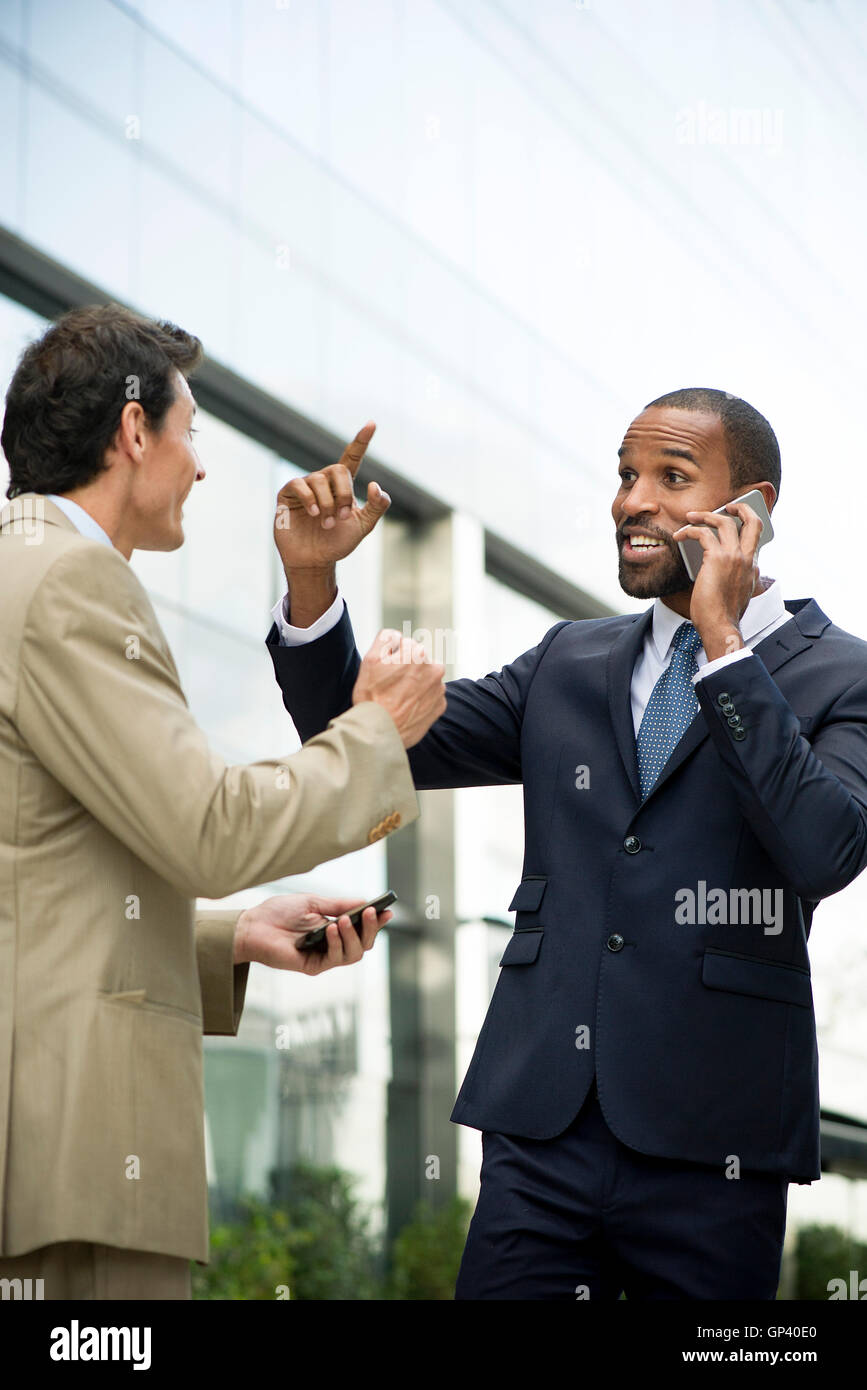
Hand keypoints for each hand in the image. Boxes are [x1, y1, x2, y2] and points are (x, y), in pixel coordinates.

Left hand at [233, 894, 392, 974]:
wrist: (253, 926)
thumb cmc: (280, 913)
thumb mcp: (313, 903)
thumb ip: (339, 905)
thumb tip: (364, 901)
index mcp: (334, 928)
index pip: (361, 928)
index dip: (376, 921)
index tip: (388, 910)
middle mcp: (333, 944)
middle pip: (363, 944)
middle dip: (370, 928)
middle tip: (371, 912)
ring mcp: (324, 957)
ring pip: (354, 954)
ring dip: (353, 936)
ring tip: (343, 920)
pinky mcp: (313, 966)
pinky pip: (334, 959)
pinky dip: (337, 943)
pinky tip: (330, 929)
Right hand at [273, 422, 390, 574]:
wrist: (314, 561)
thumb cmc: (337, 543)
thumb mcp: (364, 526)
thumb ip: (377, 506)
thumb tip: (374, 485)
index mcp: (342, 485)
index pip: (352, 457)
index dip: (361, 441)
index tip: (372, 423)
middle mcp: (323, 481)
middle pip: (339, 469)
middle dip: (345, 493)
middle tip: (342, 516)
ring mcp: (305, 486)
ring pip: (320, 479)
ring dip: (328, 503)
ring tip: (327, 523)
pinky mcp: (287, 494)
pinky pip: (299, 484)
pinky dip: (310, 499)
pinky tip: (314, 514)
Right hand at [352, 629, 446, 748]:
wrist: (379, 732)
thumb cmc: (372, 696)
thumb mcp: (370, 659)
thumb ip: (386, 638)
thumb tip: (397, 636)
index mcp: (417, 653)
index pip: (403, 645)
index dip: (391, 657)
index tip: (384, 672)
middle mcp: (434, 668)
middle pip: (417, 660)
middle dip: (405, 668)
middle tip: (390, 686)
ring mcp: (439, 688)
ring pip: (425, 678)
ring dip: (414, 683)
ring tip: (398, 698)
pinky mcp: (440, 706)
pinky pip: (430, 696)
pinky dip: (420, 700)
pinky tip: (406, 708)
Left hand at [672, 502, 762, 659]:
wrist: (720, 626)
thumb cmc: (723, 616)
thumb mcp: (739, 596)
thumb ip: (740, 581)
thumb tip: (730, 573)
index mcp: (753, 568)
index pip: (756, 540)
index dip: (747, 527)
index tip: (736, 522)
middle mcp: (748, 559)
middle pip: (753, 522)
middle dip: (741, 508)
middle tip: (727, 506)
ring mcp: (735, 557)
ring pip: (724, 522)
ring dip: (706, 515)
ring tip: (691, 516)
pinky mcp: (717, 558)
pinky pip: (703, 533)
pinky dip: (690, 530)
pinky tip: (679, 535)